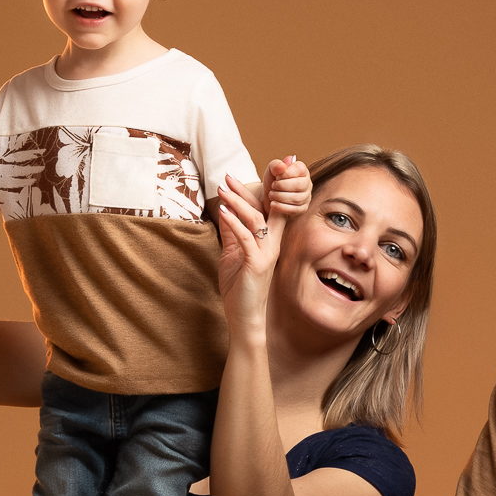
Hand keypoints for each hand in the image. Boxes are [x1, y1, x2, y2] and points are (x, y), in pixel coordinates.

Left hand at [216, 175, 282, 335]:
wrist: (245, 318)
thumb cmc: (239, 288)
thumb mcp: (233, 255)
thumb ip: (232, 234)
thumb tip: (226, 212)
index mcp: (268, 242)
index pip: (267, 210)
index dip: (258, 191)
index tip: (238, 177)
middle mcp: (272, 245)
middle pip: (265, 210)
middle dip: (246, 191)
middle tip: (228, 177)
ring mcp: (266, 255)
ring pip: (256, 220)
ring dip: (238, 202)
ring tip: (222, 190)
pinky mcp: (257, 264)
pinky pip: (247, 239)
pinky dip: (235, 223)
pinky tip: (223, 213)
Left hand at [261, 156, 311, 218]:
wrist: (269, 196)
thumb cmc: (272, 180)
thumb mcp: (271, 170)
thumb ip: (275, 165)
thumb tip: (282, 166)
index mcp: (302, 170)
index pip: (299, 169)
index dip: (285, 173)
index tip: (276, 176)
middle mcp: (307, 183)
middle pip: (299, 185)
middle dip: (282, 186)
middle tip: (272, 186)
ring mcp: (307, 197)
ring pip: (297, 198)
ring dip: (280, 196)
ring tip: (271, 195)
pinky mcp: (302, 208)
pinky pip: (295, 210)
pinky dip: (281, 207)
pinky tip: (273, 204)